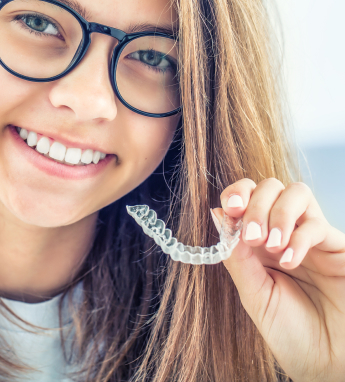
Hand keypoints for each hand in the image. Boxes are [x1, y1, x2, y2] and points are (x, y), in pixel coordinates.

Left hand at [212, 178, 344, 381]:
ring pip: (297, 193)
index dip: (236, 194)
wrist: (327, 364)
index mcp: (257, 241)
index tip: (230, 209)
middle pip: (270, 187)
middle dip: (255, 204)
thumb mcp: (254, 294)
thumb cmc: (291, 333)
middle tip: (251, 236)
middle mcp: (284, 233)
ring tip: (271, 245)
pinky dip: (299, 237)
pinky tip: (289, 261)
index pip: (246, 197)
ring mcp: (312, 238)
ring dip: (278, 213)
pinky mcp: (338, 248)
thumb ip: (237, 257)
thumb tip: (218, 215)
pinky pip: (318, 225)